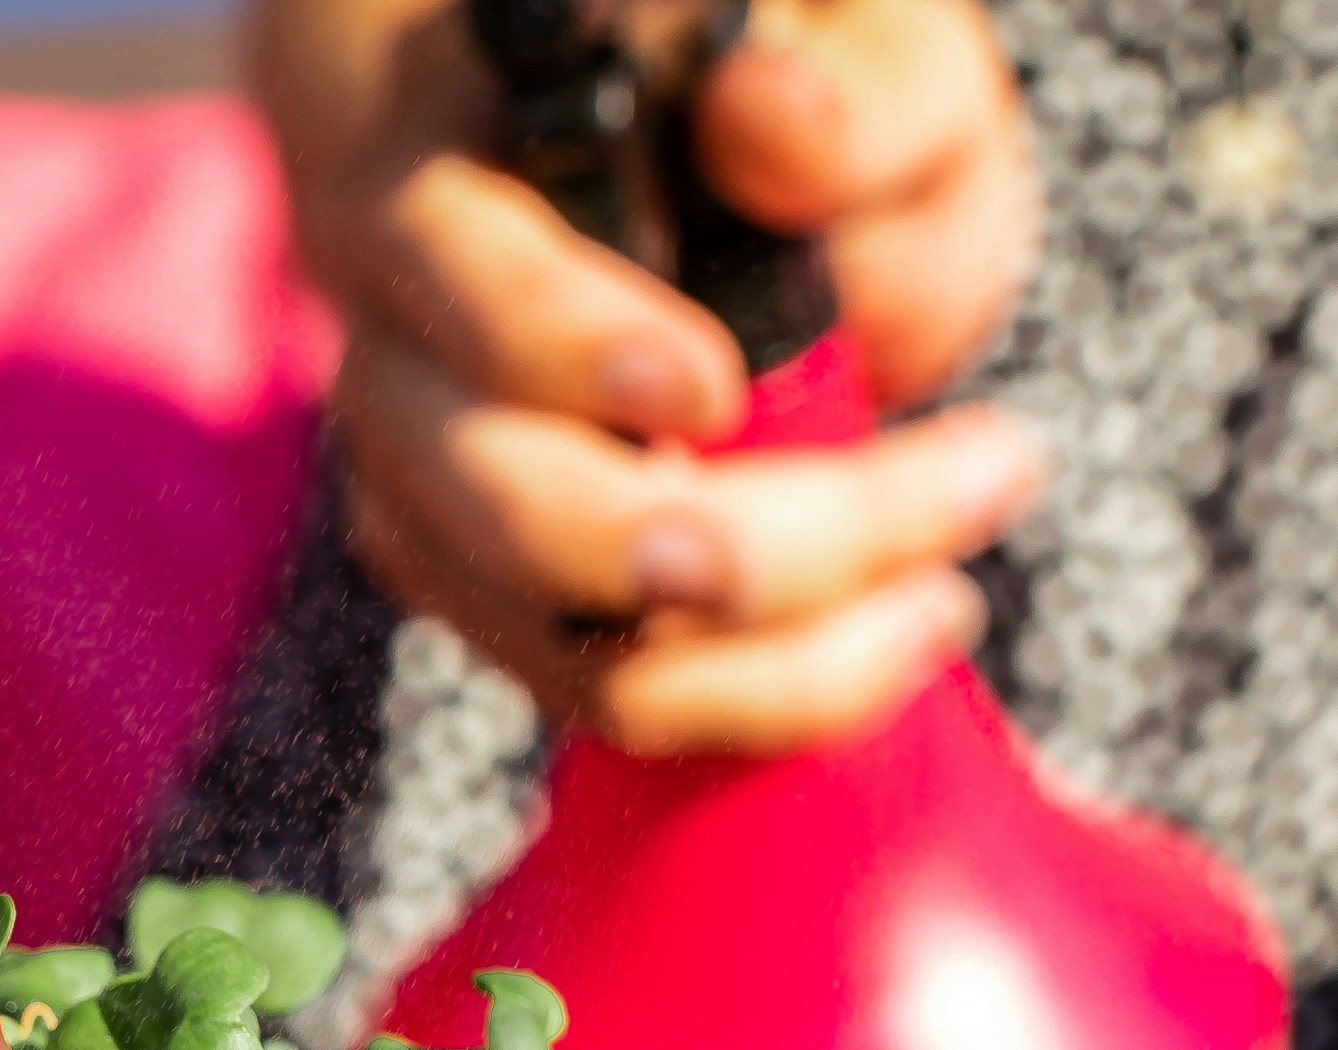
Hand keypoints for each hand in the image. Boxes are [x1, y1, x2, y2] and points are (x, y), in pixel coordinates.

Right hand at [254, 0, 1044, 751]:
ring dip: (755, 657)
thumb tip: (772, 121)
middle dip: (709, 549)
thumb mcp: (853, 46)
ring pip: (543, 631)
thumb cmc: (764, 87)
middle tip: (938, 510)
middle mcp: (399, 341)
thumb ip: (840, 87)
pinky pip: (590, 687)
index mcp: (448, 168)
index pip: (453, 272)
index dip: (566, 346)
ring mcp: (423, 480)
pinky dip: (743, 696)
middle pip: (498, 494)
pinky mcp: (482, 581)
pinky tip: (881, 634)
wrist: (667, 178)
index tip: (711, 388)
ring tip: (938, 602)